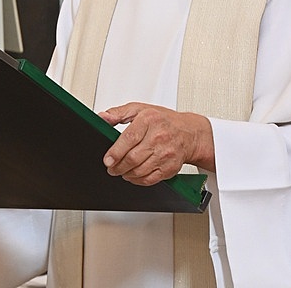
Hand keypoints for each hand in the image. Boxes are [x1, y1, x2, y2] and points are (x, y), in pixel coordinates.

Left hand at [97, 102, 213, 185]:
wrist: (189, 133)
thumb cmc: (164, 120)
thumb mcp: (140, 109)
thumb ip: (118, 113)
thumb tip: (102, 117)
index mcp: (150, 120)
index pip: (129, 138)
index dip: (115, 151)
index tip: (107, 159)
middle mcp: (159, 136)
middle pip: (133, 158)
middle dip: (117, 166)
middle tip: (111, 167)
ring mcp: (165, 154)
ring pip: (139, 171)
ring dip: (125, 174)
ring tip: (121, 170)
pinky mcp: (170, 168)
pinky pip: (149, 179)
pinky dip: (137, 180)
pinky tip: (133, 175)